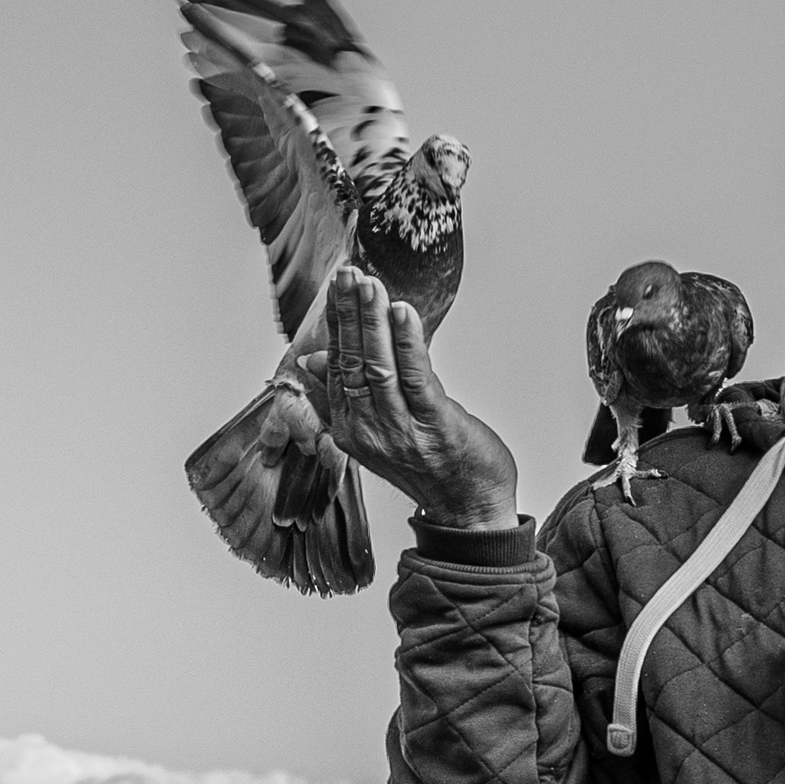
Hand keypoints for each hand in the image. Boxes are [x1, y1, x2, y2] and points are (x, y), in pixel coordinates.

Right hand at [310, 267, 519, 529]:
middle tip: (348, 274)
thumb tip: (315, 358)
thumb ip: (349, 390)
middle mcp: (367, 428)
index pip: (336, 363)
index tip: (337, 286)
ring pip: (378, 366)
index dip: (338, 322)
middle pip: (351, 361)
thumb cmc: (430, 463)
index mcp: (349, 426)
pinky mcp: (434, 425)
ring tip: (370, 285)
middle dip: (351, 313)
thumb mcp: (379, 427)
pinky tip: (403, 314)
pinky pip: (415, 378)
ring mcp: (399, 428)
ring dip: (374, 321)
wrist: (469, 509)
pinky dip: (407, 343)